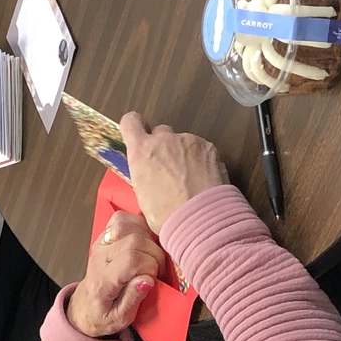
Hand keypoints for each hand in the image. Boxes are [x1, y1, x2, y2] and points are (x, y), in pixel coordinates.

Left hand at [67, 211, 164, 337]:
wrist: (85, 306)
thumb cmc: (103, 314)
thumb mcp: (119, 318)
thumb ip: (133, 299)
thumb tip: (148, 280)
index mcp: (103, 280)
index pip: (131, 260)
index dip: (151, 267)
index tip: (154, 279)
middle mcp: (100, 256)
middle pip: (134, 240)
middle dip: (154, 254)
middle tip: (157, 269)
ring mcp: (101, 242)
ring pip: (128, 224)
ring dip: (147, 237)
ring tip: (151, 255)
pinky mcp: (105, 234)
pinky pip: (123, 219)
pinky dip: (139, 226)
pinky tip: (144, 241)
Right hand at [119, 112, 226, 233]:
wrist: (199, 219)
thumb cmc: (165, 214)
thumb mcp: (142, 194)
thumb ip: (144, 172)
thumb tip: (150, 171)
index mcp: (141, 151)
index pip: (130, 121)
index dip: (135, 127)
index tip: (140, 137)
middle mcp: (164, 139)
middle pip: (161, 132)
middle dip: (164, 146)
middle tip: (170, 169)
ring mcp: (188, 140)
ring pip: (183, 142)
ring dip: (184, 154)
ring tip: (191, 180)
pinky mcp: (209, 147)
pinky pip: (202, 149)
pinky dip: (202, 160)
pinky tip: (204, 180)